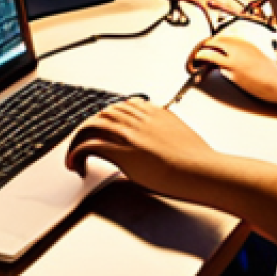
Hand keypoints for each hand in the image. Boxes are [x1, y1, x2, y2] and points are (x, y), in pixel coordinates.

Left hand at [66, 97, 212, 196]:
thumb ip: (167, 129)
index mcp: (153, 112)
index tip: (103, 127)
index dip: (108, 116)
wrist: (202, 170)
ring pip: (91, 126)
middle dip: (89, 128)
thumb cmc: (198, 159)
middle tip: (84, 143)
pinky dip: (76, 153)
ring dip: (78, 140)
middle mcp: (138, 119)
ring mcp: (129, 134)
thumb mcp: (182, 134)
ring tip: (74, 156)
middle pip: (103, 114)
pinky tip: (75, 163)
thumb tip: (164, 135)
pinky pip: (89, 146)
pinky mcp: (123, 152)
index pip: (122, 105)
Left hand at [187, 34, 276, 108]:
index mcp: (245, 42)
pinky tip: (204, 70)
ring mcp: (235, 60)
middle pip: (213, 41)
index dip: (211, 41)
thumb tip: (227, 53)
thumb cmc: (270, 72)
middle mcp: (239, 47)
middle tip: (197, 53)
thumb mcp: (256, 55)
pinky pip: (217, 67)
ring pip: (210, 52)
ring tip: (195, 59)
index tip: (206, 45)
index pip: (221, 36)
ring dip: (200, 55)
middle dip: (203, 47)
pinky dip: (209, 67)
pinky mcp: (234, 72)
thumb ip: (242, 51)